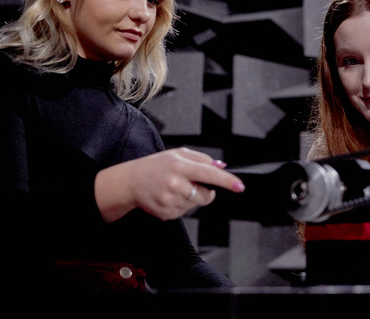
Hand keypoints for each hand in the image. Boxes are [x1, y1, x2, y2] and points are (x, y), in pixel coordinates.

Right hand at [95, 147, 244, 222]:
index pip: (209, 174)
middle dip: (205, 191)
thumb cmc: (155, 166)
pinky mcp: (166, 213)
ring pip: (195, 205)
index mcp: (179, 166)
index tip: (239, 186)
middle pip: (205, 195)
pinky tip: (168, 196)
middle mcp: (175, 184)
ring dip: (190, 198)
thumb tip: (222, 166)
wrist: (130, 182)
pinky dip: (181, 205)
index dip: (226, 181)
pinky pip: (185, 212)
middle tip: (190, 182)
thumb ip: (201, 159)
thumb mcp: (177, 154)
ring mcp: (170, 200)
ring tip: (173, 188)